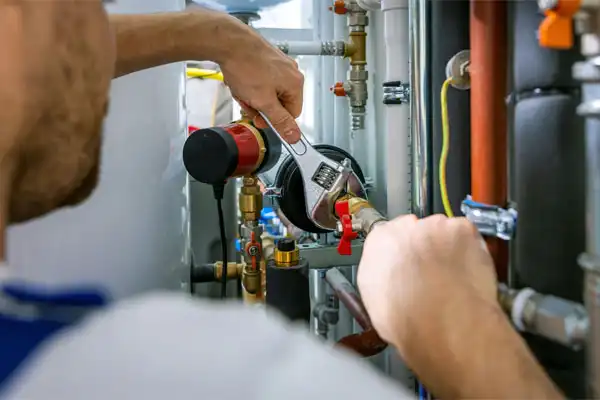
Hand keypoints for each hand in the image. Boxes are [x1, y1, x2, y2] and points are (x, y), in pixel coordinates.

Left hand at [218, 20, 302, 142]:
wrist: (229, 42)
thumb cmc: (246, 66)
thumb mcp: (263, 102)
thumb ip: (280, 121)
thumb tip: (294, 137)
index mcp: (295, 84)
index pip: (292, 114)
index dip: (274, 120)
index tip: (260, 118)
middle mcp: (290, 72)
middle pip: (279, 103)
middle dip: (260, 106)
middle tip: (248, 102)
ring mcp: (278, 65)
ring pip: (267, 92)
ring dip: (252, 96)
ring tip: (241, 89)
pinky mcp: (266, 60)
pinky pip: (260, 81)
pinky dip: (249, 85)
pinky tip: (240, 81)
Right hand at [357, 215, 497, 352]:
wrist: (442, 324)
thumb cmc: (408, 320)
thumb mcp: (374, 300)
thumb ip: (380, 274)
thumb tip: (389, 276)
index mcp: (378, 242)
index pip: (389, 236)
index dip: (402, 253)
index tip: (409, 265)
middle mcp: (404, 227)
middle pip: (417, 230)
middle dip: (425, 248)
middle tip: (433, 274)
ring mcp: (434, 226)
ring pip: (443, 232)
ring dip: (447, 248)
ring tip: (452, 278)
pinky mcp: (461, 230)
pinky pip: (467, 236)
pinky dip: (469, 250)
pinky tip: (465, 273)